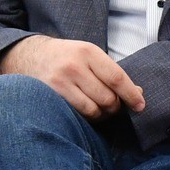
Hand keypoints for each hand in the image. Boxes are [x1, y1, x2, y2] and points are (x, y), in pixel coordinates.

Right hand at [0, 34, 144, 119]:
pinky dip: (87, 117)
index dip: (131, 95)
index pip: (117, 78)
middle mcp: (74, 66)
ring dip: (102, 114)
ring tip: (101, 109)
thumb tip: (139, 92)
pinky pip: (77, 114)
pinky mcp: (49, 95)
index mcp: (88, 52)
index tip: (140, 105)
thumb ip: (112, 73)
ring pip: (93, 109)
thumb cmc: (67, 58)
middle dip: (115, 106)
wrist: (29, 55)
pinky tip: (87, 111)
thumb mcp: (90, 56)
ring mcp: (59, 81)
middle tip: (114, 106)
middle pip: (107, 97)